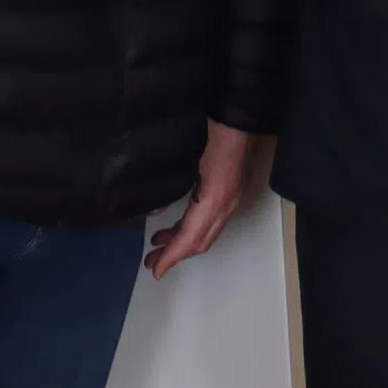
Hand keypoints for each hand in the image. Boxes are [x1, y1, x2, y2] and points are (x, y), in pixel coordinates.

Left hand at [149, 121, 266, 276]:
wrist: (236, 116)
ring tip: (158, 244)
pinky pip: (210, 221)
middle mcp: (225, 205)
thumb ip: (168, 188)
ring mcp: (231, 199)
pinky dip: (192, 228)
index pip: (190, 238)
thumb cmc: (209, 132)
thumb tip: (154, 212)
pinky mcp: (230, 192)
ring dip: (183, 242)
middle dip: (176, 254)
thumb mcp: (183, 161)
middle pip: (201, 241)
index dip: (172, 257)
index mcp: (213, 199)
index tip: (156, 271)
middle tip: (151, 261)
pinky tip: (176, 224)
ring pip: (206, 232)